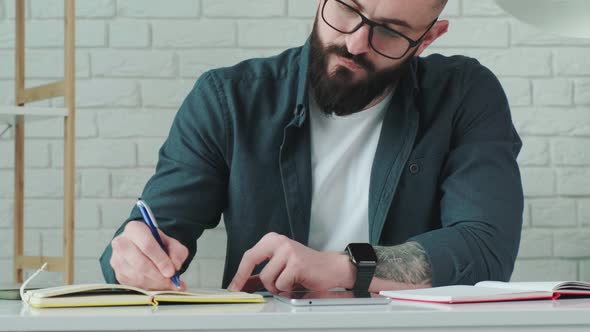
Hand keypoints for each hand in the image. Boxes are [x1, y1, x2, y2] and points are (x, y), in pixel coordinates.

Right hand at [110, 220, 188, 290]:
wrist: (141, 247)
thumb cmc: (156, 244)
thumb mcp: (171, 243)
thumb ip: (177, 252)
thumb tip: (175, 266)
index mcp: (135, 229)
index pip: (147, 245)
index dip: (161, 260)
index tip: (171, 271)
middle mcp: (121, 243)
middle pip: (140, 263)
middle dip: (158, 275)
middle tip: (171, 280)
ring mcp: (117, 260)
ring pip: (137, 276)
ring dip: (155, 283)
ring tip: (168, 283)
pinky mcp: (118, 274)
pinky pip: (134, 285)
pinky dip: (149, 288)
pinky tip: (158, 284)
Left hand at [227, 232, 354, 293]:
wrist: (331, 268)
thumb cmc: (305, 268)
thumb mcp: (279, 268)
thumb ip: (260, 275)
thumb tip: (243, 284)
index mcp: (272, 240)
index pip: (249, 256)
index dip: (239, 273)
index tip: (232, 287)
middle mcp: (279, 241)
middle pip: (251, 261)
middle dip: (245, 279)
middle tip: (240, 291)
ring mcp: (288, 251)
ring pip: (267, 278)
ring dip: (276, 287)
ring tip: (287, 283)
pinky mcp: (296, 263)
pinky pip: (281, 284)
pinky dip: (287, 289)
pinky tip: (296, 283)